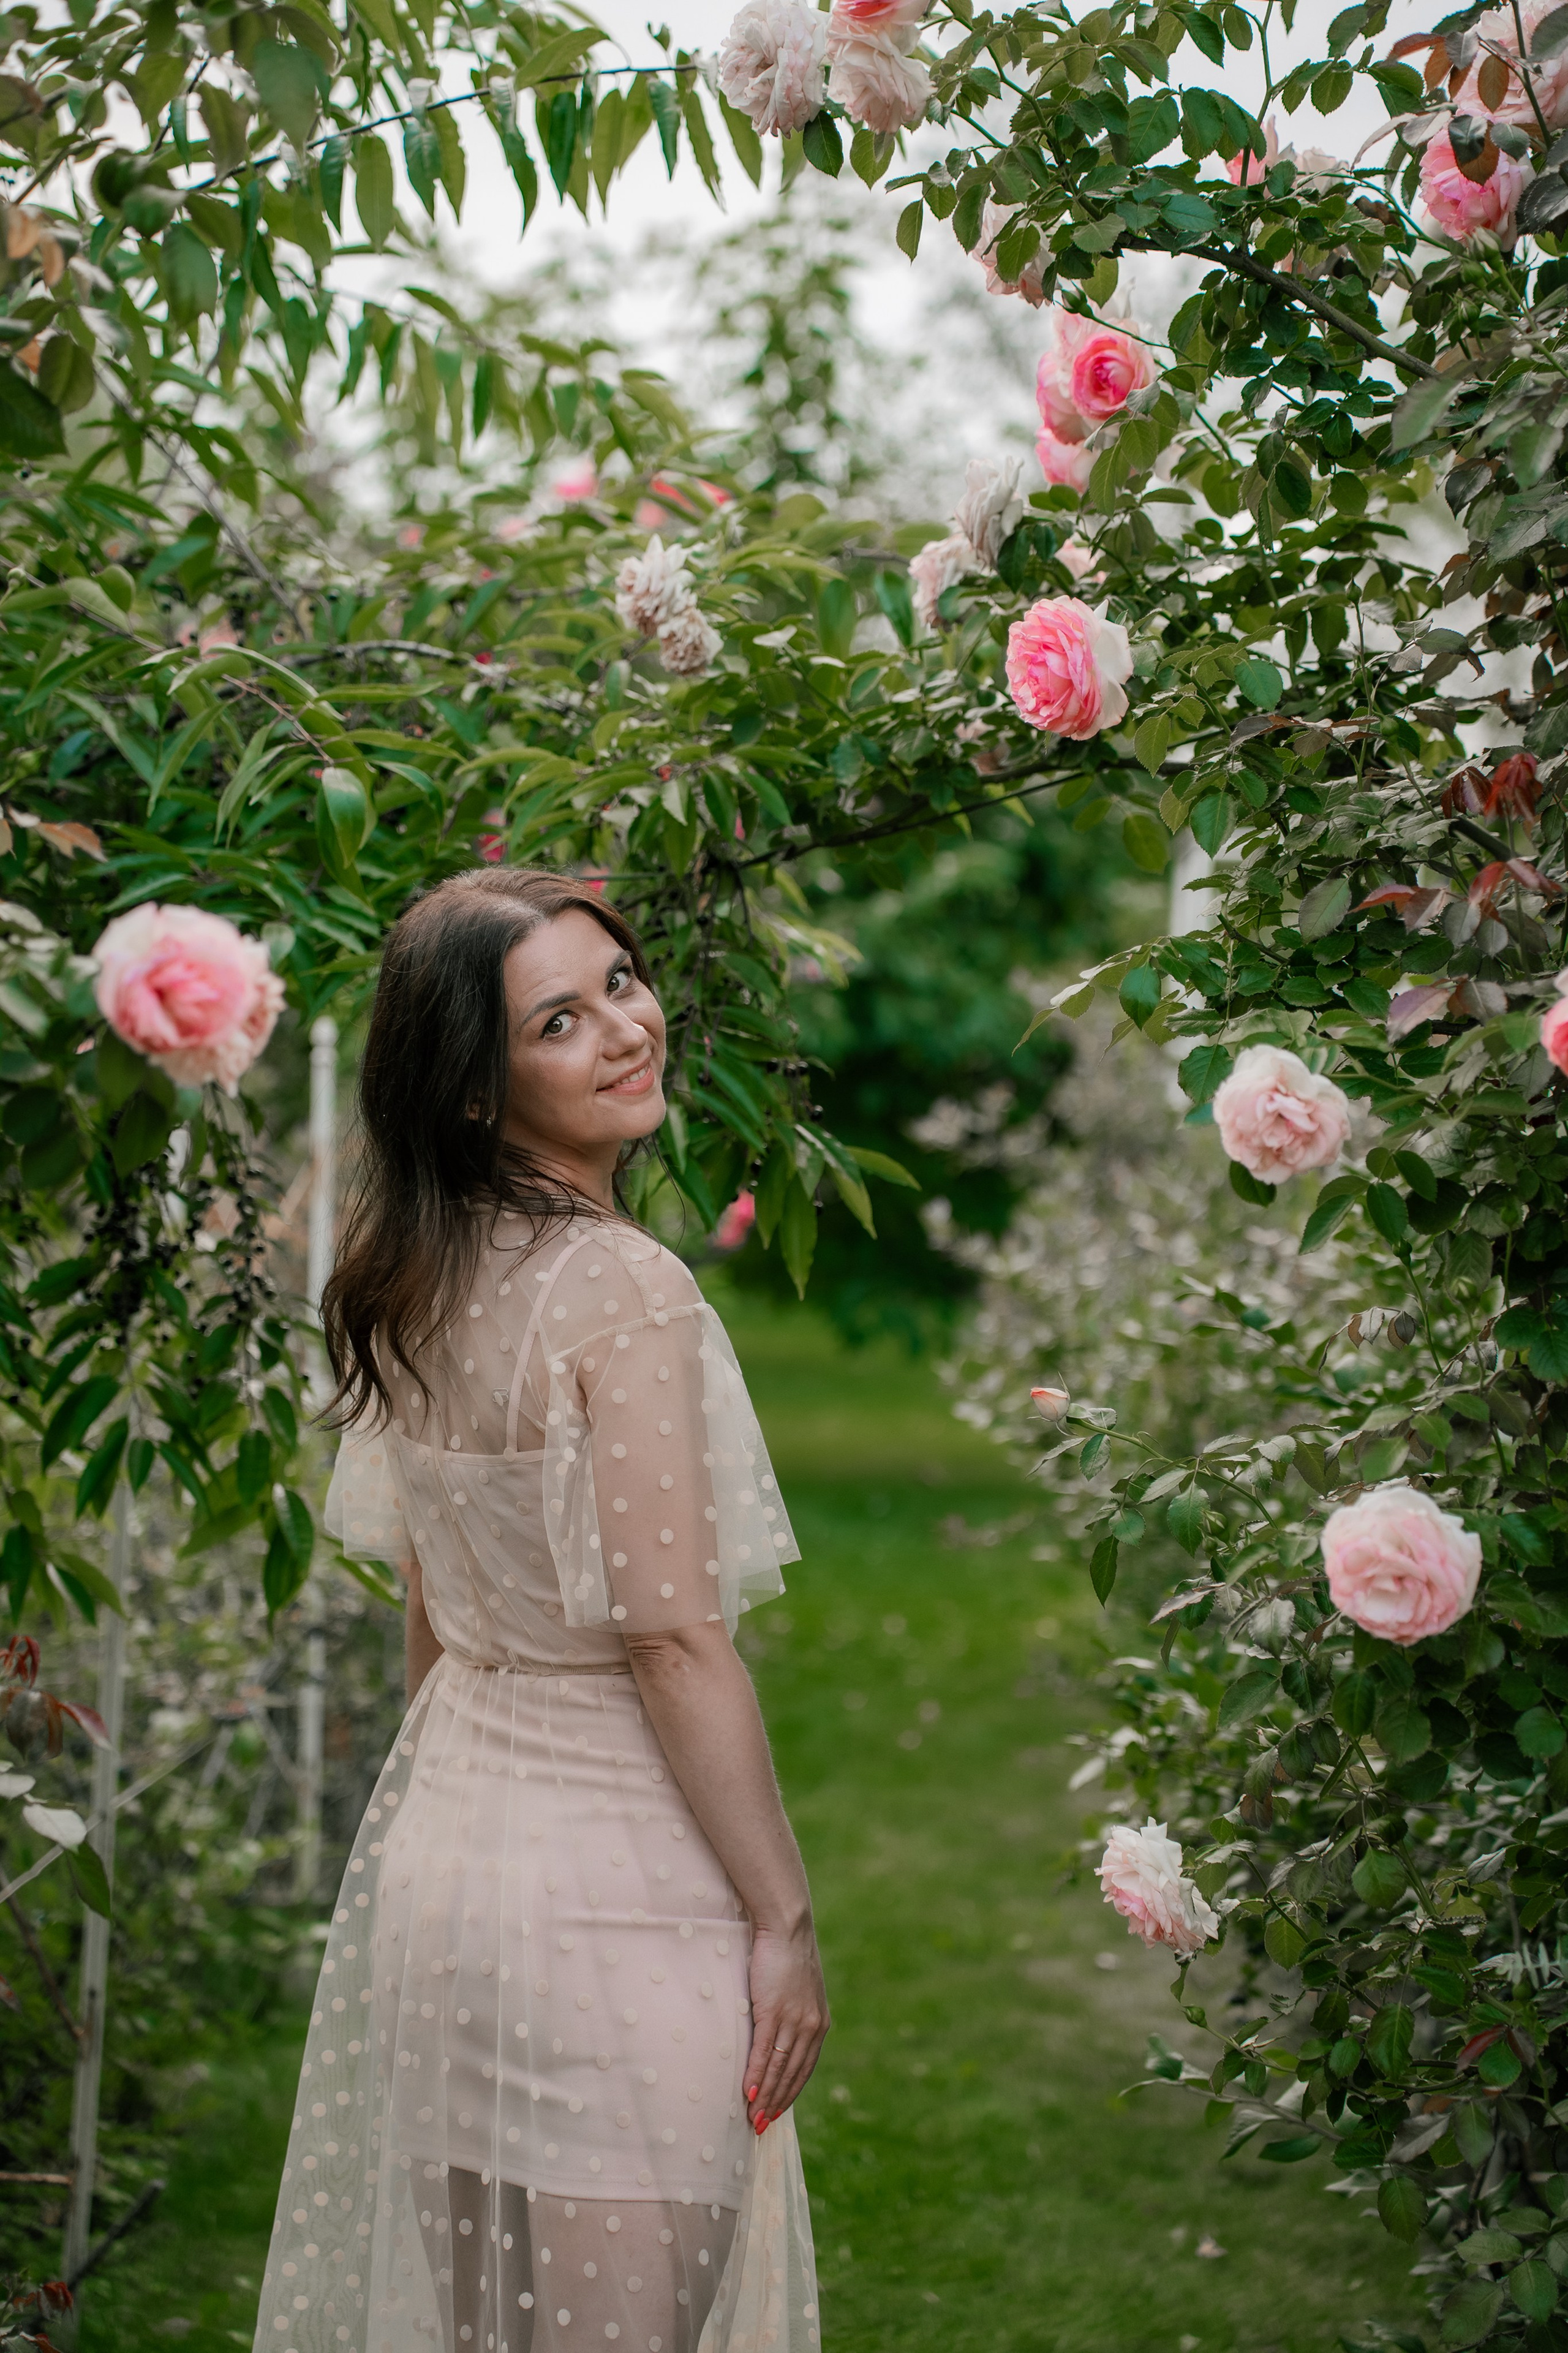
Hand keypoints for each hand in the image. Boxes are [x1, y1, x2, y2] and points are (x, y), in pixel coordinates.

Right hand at [743, 1922, 828, 2131]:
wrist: (787, 1927)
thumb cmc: (787, 1957)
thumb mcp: (799, 1992)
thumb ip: (795, 2016)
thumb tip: (781, 2038)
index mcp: (819, 2024)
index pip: (805, 2069)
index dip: (789, 2094)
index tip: (776, 2114)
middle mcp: (811, 2027)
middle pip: (792, 2075)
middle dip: (776, 2104)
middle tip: (760, 2127)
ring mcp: (794, 2020)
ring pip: (779, 2068)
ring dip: (765, 2096)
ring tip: (753, 2117)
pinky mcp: (774, 2011)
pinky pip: (764, 2051)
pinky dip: (757, 2075)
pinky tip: (748, 2092)